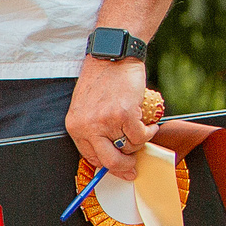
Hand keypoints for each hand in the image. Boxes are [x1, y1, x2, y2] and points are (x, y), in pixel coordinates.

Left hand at [65, 57, 152, 180]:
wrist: (112, 56)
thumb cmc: (101, 79)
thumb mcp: (86, 107)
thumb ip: (93, 129)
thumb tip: (108, 153)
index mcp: (75, 126)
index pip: (90, 158)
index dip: (107, 166)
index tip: (119, 169)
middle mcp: (88, 126)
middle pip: (109, 162)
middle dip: (125, 168)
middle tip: (134, 167)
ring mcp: (107, 122)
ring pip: (130, 148)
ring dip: (139, 141)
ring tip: (140, 127)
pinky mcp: (126, 115)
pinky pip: (142, 136)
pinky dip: (150, 132)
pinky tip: (149, 123)